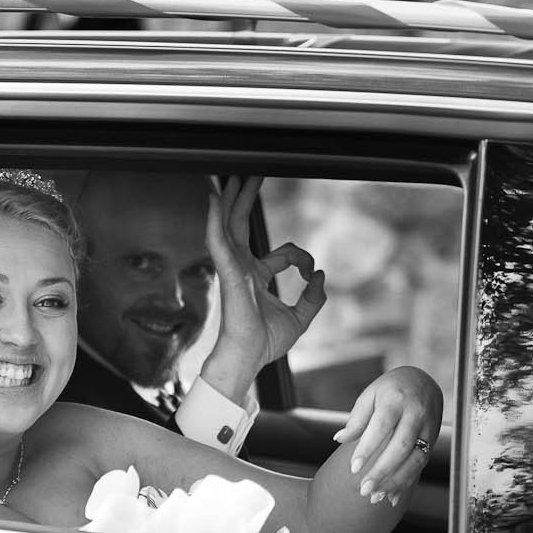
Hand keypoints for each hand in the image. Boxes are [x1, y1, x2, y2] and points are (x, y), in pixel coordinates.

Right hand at [202, 176, 327, 398]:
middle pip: (241, 224)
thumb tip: (321, 277)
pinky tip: (211, 200)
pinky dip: (214, 220)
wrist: (249, 358)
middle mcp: (242, 268)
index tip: (312, 274)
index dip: (302, 259)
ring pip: (229, 224)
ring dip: (230, 199)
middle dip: (246, 199)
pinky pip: (218, 241)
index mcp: (257, 276)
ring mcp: (233, 268)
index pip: (283, 254)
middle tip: (251, 174)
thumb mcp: (299, 319)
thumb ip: (313, 298)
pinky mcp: (228, 272)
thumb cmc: (265, 342)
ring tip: (233, 175)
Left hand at [333, 366, 442, 505]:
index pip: (381, 427)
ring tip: (376, 496)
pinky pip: (422, 464)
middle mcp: (416, 413)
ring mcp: (428, 427)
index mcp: (396, 399)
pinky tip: (392, 496)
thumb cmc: (391, 389)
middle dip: (382, 471)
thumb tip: (339, 439)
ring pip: (415, 459)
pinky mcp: (433, 439)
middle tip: (364, 489)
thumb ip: (357, 418)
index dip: (368, 448)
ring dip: (396, 481)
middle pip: (400, 447)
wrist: (424, 381)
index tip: (353, 468)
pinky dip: (407, 482)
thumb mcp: (370, 395)